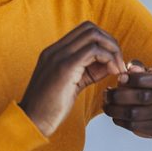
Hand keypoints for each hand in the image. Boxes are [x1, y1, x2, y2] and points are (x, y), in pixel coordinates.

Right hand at [19, 21, 127, 136]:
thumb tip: (112, 62)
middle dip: (111, 43)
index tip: (113, 61)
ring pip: (94, 36)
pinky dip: (109, 59)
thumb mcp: (74, 82)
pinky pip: (94, 51)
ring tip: (118, 70)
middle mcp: (55, 50)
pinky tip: (114, 74)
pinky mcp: (65, 67)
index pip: (84, 31)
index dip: (104, 42)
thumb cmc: (53, 107)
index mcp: (55, 51)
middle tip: (119, 63)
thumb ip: (90, 69)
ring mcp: (58, 56)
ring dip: (112, 50)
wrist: (32, 122)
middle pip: (91, 28)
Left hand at [103, 62, 151, 138]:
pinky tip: (116, 115)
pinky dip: (121, 121)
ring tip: (107, 106)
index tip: (118, 80)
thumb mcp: (142, 71)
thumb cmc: (148, 84)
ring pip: (135, 115)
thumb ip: (135, 67)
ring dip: (116, 111)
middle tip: (107, 94)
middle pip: (142, 98)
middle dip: (118, 97)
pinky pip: (135, 127)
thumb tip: (131, 69)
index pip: (145, 79)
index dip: (129, 80)